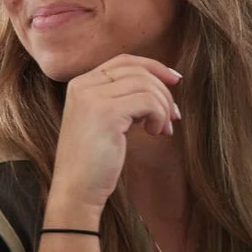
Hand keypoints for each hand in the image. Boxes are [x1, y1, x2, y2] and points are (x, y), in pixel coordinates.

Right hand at [49, 55, 181, 212]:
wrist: (76, 190)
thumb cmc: (94, 161)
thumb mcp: (105, 121)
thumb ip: (122, 99)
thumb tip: (160, 86)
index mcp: (80, 84)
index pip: (124, 61)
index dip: (153, 66)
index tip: (174, 80)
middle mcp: (83, 85)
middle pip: (138, 71)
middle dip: (163, 91)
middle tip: (172, 117)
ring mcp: (93, 98)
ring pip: (146, 85)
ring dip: (163, 107)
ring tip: (161, 129)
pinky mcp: (106, 113)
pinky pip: (148, 101)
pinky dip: (159, 116)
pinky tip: (155, 133)